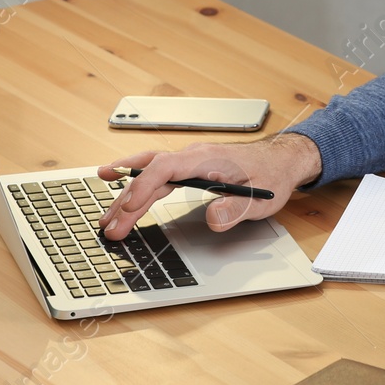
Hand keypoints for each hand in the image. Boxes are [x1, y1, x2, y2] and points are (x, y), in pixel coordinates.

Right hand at [95, 132, 321, 238]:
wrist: (280, 160)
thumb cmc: (271, 176)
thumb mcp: (261, 198)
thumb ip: (236, 208)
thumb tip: (213, 219)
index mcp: (207, 159)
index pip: (167, 168)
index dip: (145, 186)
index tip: (130, 206)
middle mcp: (192, 157)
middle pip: (151, 176)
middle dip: (128, 202)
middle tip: (110, 227)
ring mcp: (187, 162)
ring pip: (148, 175)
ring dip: (126, 195)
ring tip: (104, 217)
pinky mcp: (187, 169)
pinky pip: (154, 173)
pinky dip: (134, 181)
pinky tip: (115, 185)